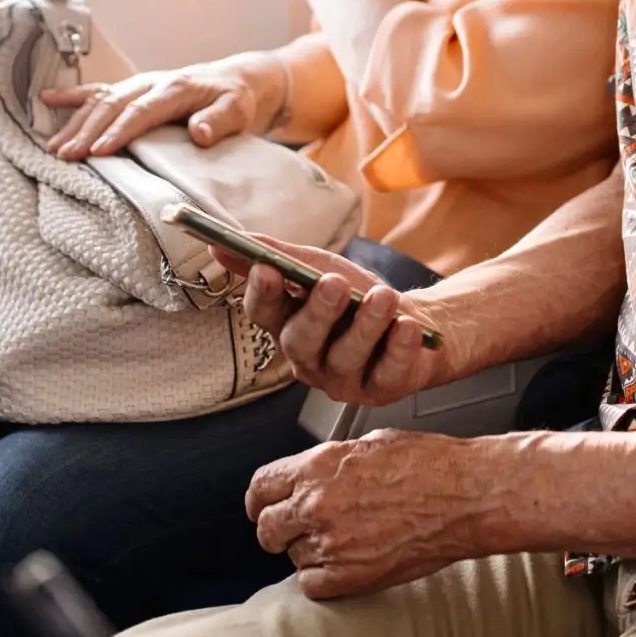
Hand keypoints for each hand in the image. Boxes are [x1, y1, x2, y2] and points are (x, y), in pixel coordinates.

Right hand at [41, 55, 285, 158]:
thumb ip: (220, 120)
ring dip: (75, 123)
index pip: (142, 111)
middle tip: (67, 156)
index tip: (99, 151)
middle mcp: (151, 83)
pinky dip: (72, 96)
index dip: (119, 131)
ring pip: (100, 101)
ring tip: (54, 148)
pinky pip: (98, 91)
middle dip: (87, 131)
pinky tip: (47, 100)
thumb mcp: (238, 109)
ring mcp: (138, 85)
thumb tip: (199, 133)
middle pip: (113, 106)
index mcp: (175, 88)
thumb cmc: (236, 99)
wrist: (236, 80)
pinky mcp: (132, 90)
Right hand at [236, 245, 452, 404]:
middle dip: (317, 311)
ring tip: (384, 296)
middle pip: (301, 340)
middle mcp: (308, 359)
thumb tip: (219, 246)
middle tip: (335, 283)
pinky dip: (398, 347)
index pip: (263, 313)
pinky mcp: (379, 390)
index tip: (267, 268)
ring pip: (346, 355)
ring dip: (366, 323)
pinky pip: (387, 371)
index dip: (262, 293)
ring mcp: (342, 379)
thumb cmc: (359, 298)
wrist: (416, 325)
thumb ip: (277, 257)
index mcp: (286, 326)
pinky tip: (407, 327)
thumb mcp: (319, 269)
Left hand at [244, 427, 503, 597]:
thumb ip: (330, 464)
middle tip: (298, 531)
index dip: (260, 500)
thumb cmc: (431, 465)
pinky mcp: (350, 575)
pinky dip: (324, 578)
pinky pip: (312, 585)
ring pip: (293, 556)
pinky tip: (347, 562)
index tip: (263, 508)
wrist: (466, 495)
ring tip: (344, 540)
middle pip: (268, 528)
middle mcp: (316, 503)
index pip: (261, 486)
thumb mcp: (369, 444)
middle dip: (280, 530)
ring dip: (310, 552)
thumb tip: (313, 476)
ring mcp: (331, 542)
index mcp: (318, 465)